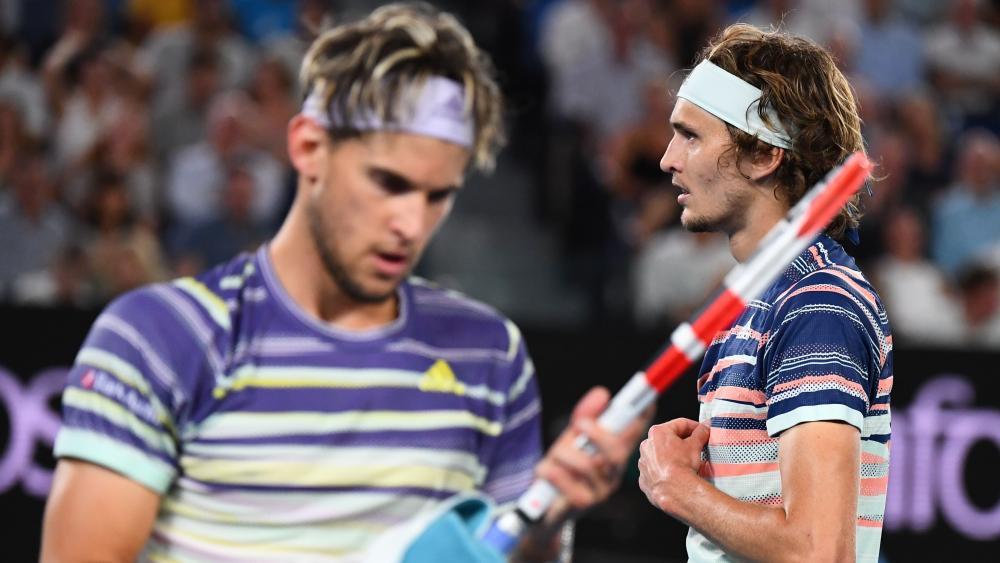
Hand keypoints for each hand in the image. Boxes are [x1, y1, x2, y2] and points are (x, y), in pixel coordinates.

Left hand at [518, 387, 652, 561]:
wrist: (542, 505)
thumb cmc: (563, 468)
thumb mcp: (573, 439)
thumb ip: (585, 416)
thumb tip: (602, 392)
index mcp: (614, 453)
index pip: (634, 433)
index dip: (642, 416)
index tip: (650, 398)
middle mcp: (613, 472)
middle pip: (617, 452)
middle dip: (598, 434)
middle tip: (579, 423)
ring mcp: (601, 490)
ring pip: (586, 464)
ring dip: (562, 453)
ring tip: (553, 455)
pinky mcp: (583, 503)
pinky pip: (565, 479)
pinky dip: (550, 470)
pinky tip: (545, 471)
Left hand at [637, 418, 709, 514]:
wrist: (674, 490)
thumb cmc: (682, 466)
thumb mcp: (695, 446)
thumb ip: (701, 433)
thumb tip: (705, 427)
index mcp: (658, 432)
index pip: (680, 424)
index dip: (694, 427)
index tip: (702, 431)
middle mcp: (647, 445)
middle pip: (668, 438)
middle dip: (682, 441)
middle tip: (696, 447)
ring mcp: (644, 462)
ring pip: (660, 455)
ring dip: (672, 456)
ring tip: (686, 463)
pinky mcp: (644, 478)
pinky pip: (656, 470)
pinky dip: (664, 471)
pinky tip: (675, 475)